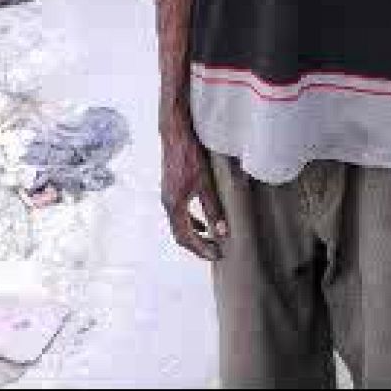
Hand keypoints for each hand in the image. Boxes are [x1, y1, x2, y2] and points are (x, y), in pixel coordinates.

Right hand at [160, 116, 226, 260]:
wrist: (175, 134)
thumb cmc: (189, 155)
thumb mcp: (205, 183)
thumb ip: (212, 208)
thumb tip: (222, 231)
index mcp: (174, 204)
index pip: (186, 237)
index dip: (201, 249)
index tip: (216, 255)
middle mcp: (167, 203)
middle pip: (180, 234)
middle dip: (197, 246)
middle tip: (215, 252)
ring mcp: (167, 196)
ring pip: (179, 224)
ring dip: (194, 235)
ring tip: (211, 240)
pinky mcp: (171, 189)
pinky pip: (179, 214)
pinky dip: (191, 222)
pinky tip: (203, 222)